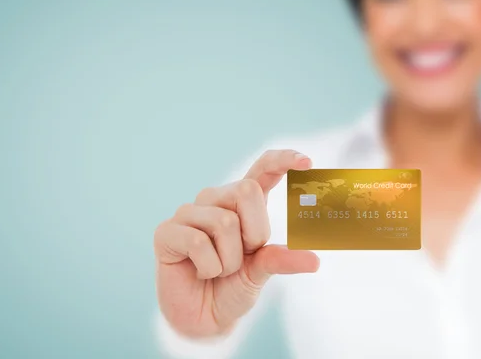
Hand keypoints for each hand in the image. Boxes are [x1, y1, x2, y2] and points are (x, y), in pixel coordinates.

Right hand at [154, 150, 319, 337]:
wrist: (204, 319)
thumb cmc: (232, 288)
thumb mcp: (261, 273)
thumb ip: (281, 260)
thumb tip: (314, 260)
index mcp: (241, 203)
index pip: (262, 170)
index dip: (283, 160)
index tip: (307, 162)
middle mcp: (214, 200)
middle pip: (247, 190)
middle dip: (254, 234)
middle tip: (242, 257)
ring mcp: (188, 213)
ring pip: (224, 222)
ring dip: (229, 260)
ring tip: (217, 270)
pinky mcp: (166, 231)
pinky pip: (197, 241)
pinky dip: (208, 267)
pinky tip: (199, 272)